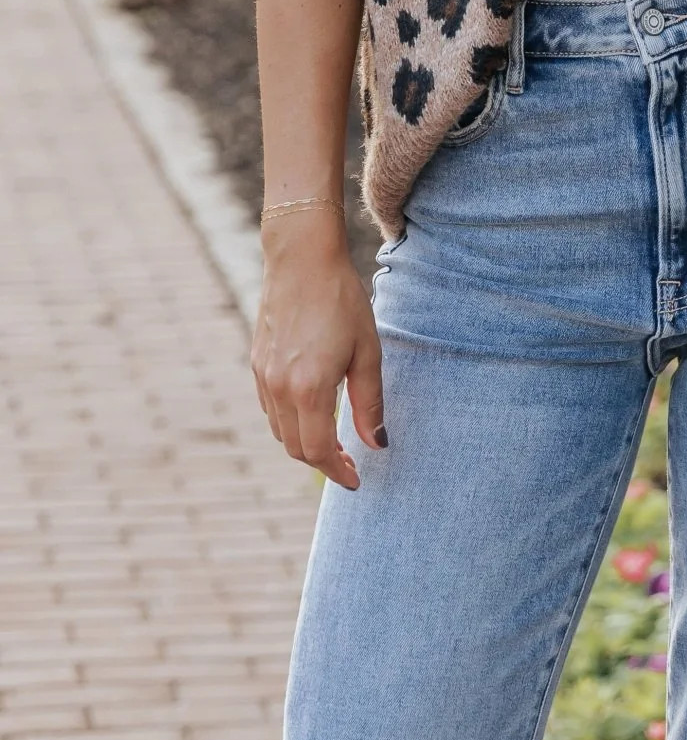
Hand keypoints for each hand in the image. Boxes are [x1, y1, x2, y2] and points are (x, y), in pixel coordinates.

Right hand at [253, 207, 385, 488]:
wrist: (302, 259)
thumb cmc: (342, 301)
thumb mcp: (367, 351)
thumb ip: (369, 403)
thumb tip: (377, 445)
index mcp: (309, 388)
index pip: (317, 451)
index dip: (337, 471)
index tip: (356, 480)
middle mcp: (279, 388)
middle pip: (295, 448)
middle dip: (322, 462)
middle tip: (349, 463)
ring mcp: (263, 376)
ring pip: (280, 431)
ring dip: (304, 444)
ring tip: (333, 442)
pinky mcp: (257, 362)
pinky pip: (271, 408)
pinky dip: (290, 422)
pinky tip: (312, 412)